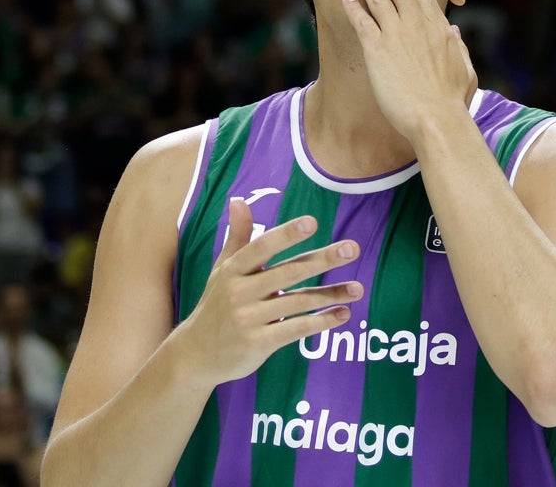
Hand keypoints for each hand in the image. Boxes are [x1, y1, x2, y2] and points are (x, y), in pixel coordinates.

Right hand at [184, 198, 361, 386]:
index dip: (286, 235)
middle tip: (352, 249)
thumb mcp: (223, 270)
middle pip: (288, 272)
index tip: (312, 223)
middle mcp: (240, 292)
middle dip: (322, 260)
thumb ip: (238, 236)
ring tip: (358, 289)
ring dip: (331, 295)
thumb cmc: (216, 305)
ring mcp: (248, 319)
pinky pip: (295, 329)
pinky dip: (321, 322)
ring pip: (298, 302)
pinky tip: (342, 314)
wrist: (196, 354)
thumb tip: (239, 200)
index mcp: (233, 270)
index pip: (262, 247)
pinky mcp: (258, 343)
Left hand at [342, 0, 476, 141]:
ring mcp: (395, 35)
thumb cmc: (452, 101)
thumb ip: (457, 48)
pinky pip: (362, 22)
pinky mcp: (377, 51)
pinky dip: (354, 7)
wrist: (437, 119)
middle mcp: (416, 24)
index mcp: (437, 26)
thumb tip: (453, 34)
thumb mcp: (464, 69)